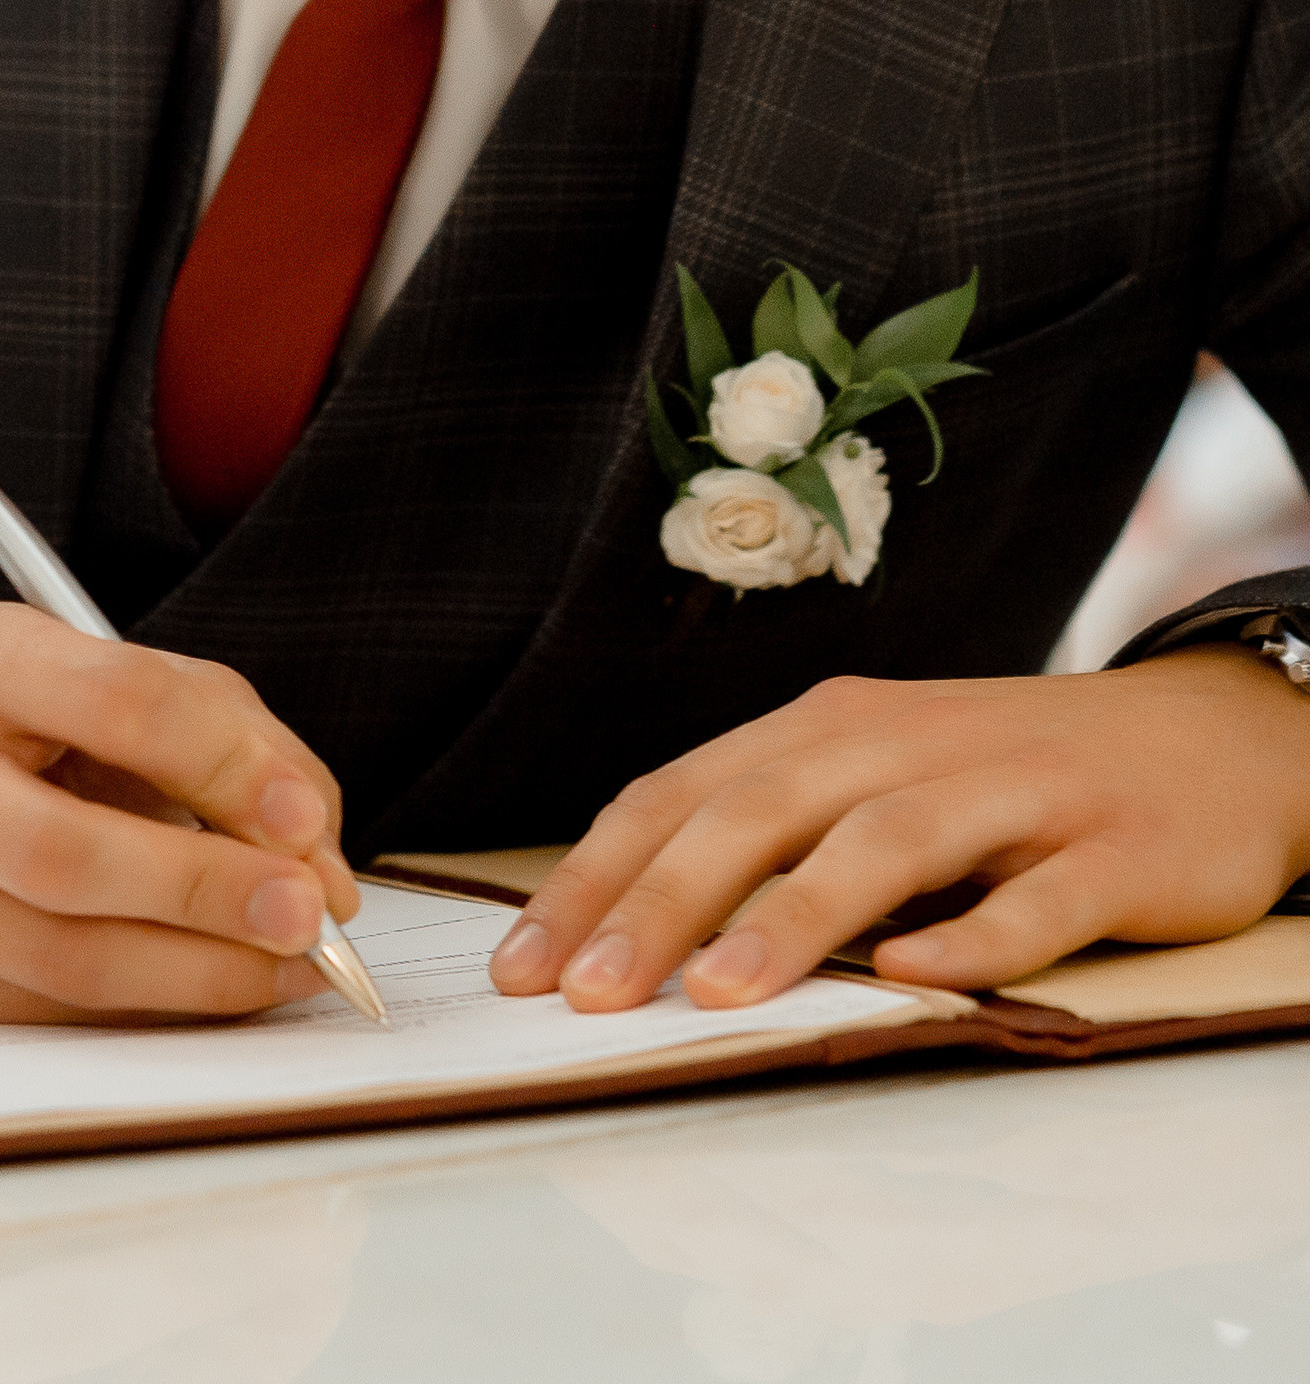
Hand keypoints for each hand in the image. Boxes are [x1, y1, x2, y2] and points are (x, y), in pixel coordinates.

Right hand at [0, 605, 357, 1022]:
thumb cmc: (67, 718)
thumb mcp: (154, 685)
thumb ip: (244, 753)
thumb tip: (317, 869)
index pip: (116, 705)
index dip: (223, 765)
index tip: (304, 820)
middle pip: (62, 853)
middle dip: (202, 890)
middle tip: (306, 917)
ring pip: (62, 955)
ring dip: (198, 971)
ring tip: (289, 965)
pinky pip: (58, 1008)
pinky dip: (157, 1002)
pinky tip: (222, 980)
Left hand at [488, 650, 1309, 1012]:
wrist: (1204, 738)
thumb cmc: (1003, 777)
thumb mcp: (874, 782)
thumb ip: (773, 838)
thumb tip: (629, 929)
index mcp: (826, 730)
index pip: (681, 795)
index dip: (595, 876)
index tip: (521, 965)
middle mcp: (902, 745)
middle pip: (759, 812)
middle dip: (660, 903)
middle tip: (587, 995)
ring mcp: (1009, 792)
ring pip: (883, 844)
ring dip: (795, 917)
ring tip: (718, 994)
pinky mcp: (1108, 849)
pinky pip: (1035, 896)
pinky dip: (975, 935)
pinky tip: (917, 978)